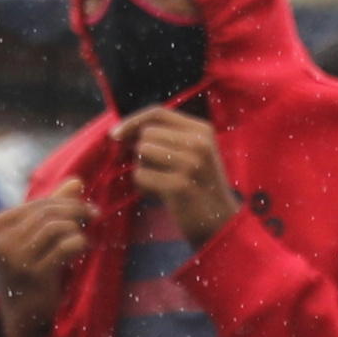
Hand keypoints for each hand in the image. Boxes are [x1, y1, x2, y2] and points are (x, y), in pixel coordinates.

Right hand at [0, 182, 99, 286]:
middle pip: (46, 213)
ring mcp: (16, 259)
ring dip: (76, 229)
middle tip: (95, 214)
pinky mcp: (34, 275)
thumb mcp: (36, 237)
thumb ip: (53, 208)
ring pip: (56, 227)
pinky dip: (79, 243)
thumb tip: (77, 181)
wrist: (22, 314)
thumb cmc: (30, 270)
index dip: (66, 201)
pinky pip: (65, 247)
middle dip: (76, 210)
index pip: (37, 204)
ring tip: (84, 236)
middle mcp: (2, 242)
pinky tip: (82, 248)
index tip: (88, 207)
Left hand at [126, 106, 244, 244]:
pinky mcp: (179, 185)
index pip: (158, 112)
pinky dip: (143, 187)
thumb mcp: (194, 154)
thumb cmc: (200, 188)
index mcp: (202, 130)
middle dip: (141, 153)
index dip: (132, 121)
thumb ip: (167, 138)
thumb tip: (123, 131)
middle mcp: (199, 142)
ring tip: (160, 184)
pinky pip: (141, 175)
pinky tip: (159, 196)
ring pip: (142, 152)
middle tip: (156, 173)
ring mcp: (191, 163)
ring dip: (142, 170)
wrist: (222, 224)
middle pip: (146, 133)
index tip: (116, 134)